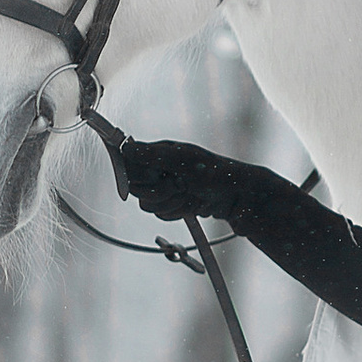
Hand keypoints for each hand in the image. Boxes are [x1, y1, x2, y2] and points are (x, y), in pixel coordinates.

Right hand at [114, 134, 243, 224]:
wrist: (234, 196)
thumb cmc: (213, 172)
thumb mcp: (182, 159)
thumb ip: (152, 154)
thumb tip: (126, 147)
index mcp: (158, 153)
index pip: (128, 164)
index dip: (138, 173)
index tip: (154, 175)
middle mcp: (158, 170)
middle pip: (136, 189)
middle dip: (158, 190)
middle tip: (179, 183)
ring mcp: (164, 189)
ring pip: (147, 205)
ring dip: (170, 202)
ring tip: (189, 192)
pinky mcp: (171, 205)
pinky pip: (161, 214)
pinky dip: (177, 210)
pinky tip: (192, 203)